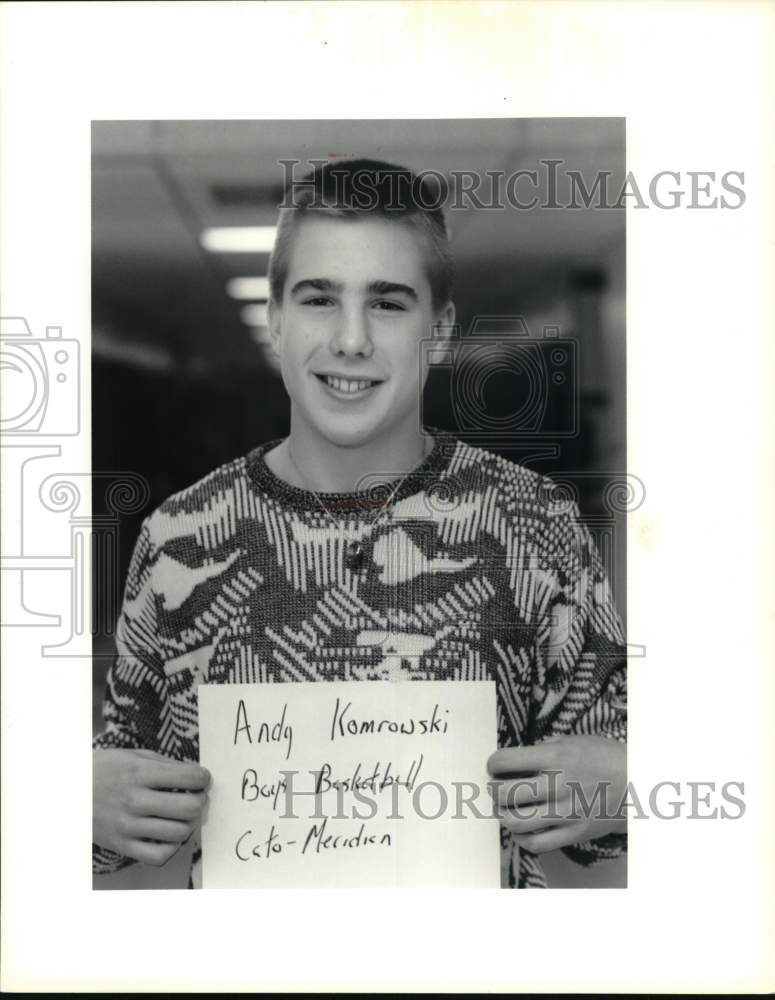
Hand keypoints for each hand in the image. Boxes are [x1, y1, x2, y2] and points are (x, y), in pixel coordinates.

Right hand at [93, 748, 210, 865]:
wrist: (68, 792)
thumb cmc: (105, 769)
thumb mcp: (133, 756)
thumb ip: (165, 764)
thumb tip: (196, 775)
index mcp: (139, 772)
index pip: (189, 777)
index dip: (203, 778)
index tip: (202, 779)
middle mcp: (135, 800)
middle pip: (189, 808)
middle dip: (201, 801)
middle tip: (197, 797)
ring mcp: (127, 825)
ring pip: (178, 833)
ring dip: (190, 824)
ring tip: (184, 816)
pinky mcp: (121, 845)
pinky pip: (158, 856)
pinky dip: (172, 848)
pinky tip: (170, 836)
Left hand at [486, 735, 626, 853]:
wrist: (637, 783)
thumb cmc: (601, 758)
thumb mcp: (571, 742)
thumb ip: (541, 750)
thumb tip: (511, 763)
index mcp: (555, 757)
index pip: (505, 761)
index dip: (493, 764)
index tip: (495, 767)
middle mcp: (558, 785)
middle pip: (504, 794)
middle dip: (493, 791)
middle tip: (496, 788)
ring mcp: (566, 812)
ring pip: (515, 822)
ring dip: (504, 815)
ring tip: (507, 809)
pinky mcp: (574, 833)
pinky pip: (535, 843)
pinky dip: (521, 837)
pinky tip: (522, 828)